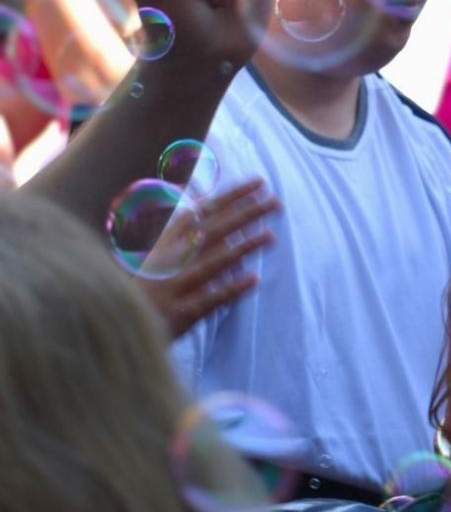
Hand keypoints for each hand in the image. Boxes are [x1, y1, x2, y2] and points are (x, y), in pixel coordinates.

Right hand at [137, 179, 278, 337]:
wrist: (112, 329)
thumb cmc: (139, 294)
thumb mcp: (152, 259)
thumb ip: (176, 235)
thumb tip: (195, 203)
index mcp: (165, 244)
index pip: (203, 212)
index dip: (231, 196)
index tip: (259, 182)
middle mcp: (169, 261)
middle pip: (212, 233)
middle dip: (244, 214)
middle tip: (276, 202)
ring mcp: (173, 288)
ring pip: (212, 263)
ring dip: (242, 248)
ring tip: (272, 236)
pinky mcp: (179, 315)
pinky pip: (208, 300)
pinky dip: (230, 289)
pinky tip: (254, 279)